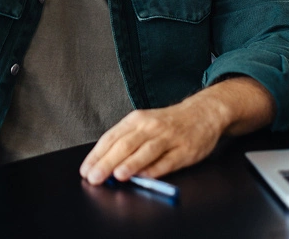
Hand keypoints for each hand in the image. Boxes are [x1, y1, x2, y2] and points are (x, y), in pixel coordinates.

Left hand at [79, 77, 276, 185]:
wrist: (202, 112)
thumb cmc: (168, 122)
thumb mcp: (144, 124)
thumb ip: (126, 141)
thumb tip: (105, 163)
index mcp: (136, 120)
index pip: (111, 137)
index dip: (97, 154)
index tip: (86, 169)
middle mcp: (150, 126)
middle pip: (125, 144)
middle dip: (107, 162)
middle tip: (94, 177)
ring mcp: (168, 138)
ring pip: (146, 151)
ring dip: (131, 164)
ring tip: (118, 175)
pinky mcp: (185, 150)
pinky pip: (168, 161)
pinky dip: (156, 169)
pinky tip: (145, 177)